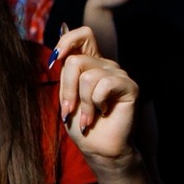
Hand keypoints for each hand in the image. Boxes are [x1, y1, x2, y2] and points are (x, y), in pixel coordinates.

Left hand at [54, 26, 146, 178]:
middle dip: (67, 90)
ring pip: (87, 76)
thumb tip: (60, 39)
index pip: (82, 35)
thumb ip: (66, 71)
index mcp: (90, 63)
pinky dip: (96, 103)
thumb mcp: (67, 95)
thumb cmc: (81, 124)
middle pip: (75, 61)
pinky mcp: (129, 86)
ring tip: (89, 117)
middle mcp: (105, 65)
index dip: (66, 41)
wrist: (98, 148)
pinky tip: (104, 112)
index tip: (54, 61)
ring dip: (82, 102)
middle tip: (70, 110)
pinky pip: (103, 84)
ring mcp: (118, 74)